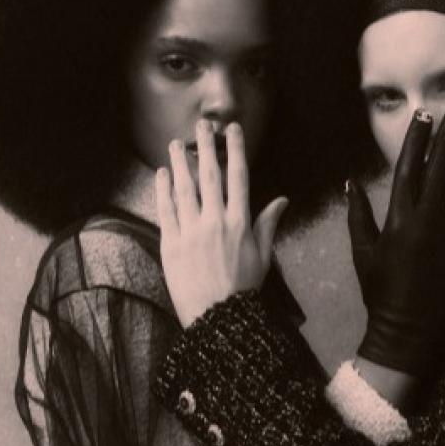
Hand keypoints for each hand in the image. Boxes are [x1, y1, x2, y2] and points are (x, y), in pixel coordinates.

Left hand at [156, 121, 288, 327]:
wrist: (218, 319)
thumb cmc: (243, 289)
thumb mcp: (263, 256)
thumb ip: (268, 224)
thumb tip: (282, 199)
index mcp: (240, 223)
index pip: (238, 177)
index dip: (236, 150)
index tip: (232, 130)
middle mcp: (215, 222)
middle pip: (209, 175)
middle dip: (206, 147)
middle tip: (201, 126)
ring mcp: (190, 232)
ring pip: (183, 189)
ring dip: (179, 164)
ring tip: (176, 144)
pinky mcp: (171, 245)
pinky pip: (166, 211)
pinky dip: (163, 190)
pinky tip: (162, 175)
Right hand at [349, 105, 444, 376]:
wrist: (412, 329)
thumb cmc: (382, 291)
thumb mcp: (363, 252)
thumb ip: (358, 214)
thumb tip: (349, 182)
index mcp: (400, 217)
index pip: (410, 165)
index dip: (418, 137)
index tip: (424, 115)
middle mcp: (430, 218)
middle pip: (442, 165)